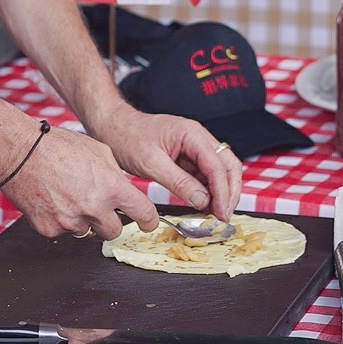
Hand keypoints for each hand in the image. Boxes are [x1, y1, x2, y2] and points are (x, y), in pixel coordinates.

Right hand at [0, 124, 160, 240]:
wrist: (19, 152)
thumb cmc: (55, 146)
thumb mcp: (98, 150)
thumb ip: (115, 175)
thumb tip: (123, 190)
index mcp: (111, 187)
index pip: (143, 213)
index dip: (149, 220)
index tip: (147, 222)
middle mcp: (93, 208)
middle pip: (115, 231)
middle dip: (109, 220)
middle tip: (96, 204)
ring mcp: (71, 221)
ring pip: (87, 232)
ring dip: (83, 219)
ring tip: (68, 195)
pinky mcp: (50, 229)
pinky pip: (63, 231)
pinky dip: (60, 220)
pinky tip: (53, 200)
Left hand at [89, 107, 242, 222]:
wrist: (113, 126)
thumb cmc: (128, 137)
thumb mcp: (151, 163)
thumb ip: (179, 181)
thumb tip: (203, 200)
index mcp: (192, 134)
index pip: (217, 165)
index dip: (223, 192)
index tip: (222, 214)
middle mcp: (198, 138)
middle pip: (227, 166)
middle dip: (230, 192)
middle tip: (224, 217)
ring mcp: (194, 147)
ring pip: (219, 171)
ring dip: (221, 193)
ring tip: (216, 216)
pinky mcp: (188, 156)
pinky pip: (205, 174)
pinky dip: (208, 190)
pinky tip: (205, 206)